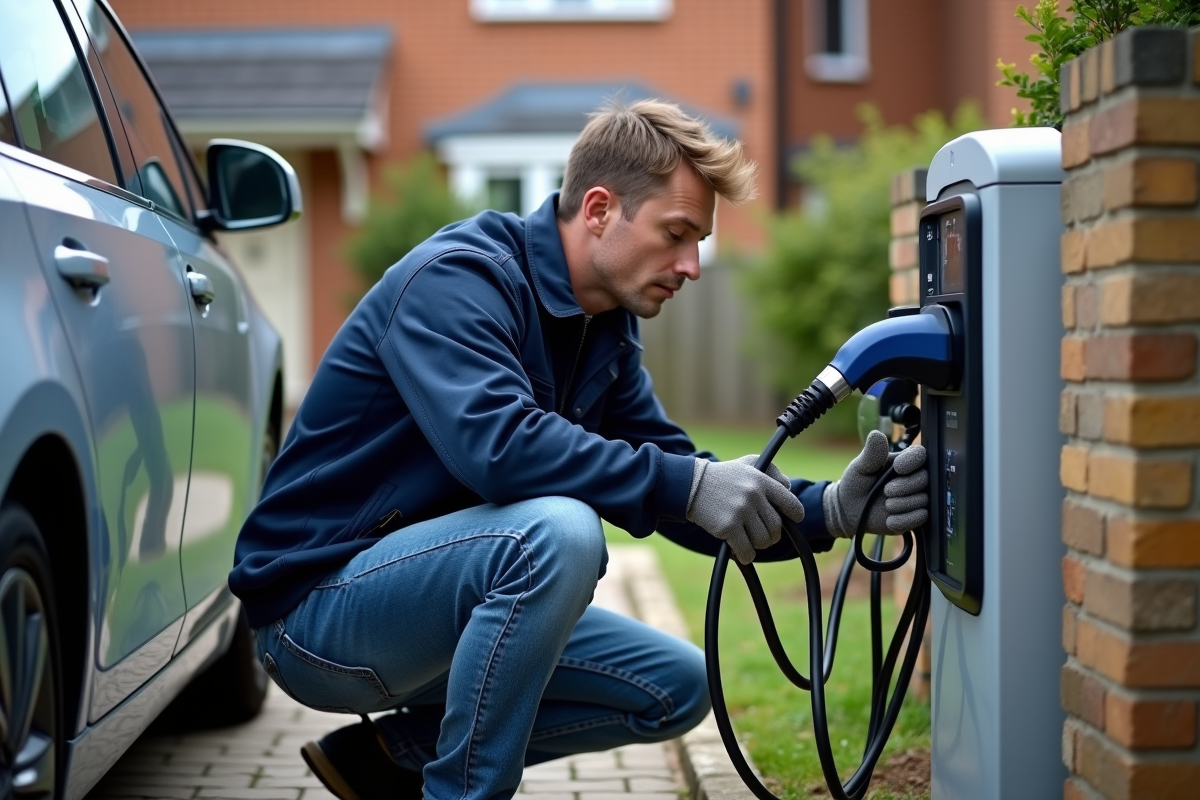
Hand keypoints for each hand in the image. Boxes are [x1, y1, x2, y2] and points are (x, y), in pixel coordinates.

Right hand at [686, 455, 804, 564]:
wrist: (691, 485)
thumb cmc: (722, 476)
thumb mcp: (748, 463)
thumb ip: (772, 471)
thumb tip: (788, 487)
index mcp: (762, 480)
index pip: (791, 504)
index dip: (795, 516)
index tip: (792, 520)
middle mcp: (753, 495)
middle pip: (776, 527)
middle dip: (771, 535)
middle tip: (761, 534)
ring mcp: (740, 511)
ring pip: (763, 540)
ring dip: (758, 545)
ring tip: (748, 540)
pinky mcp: (727, 526)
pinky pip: (747, 551)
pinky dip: (746, 555)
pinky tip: (740, 551)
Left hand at [823, 430, 927, 536]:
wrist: (849, 509)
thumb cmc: (857, 482)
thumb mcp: (861, 466)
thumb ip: (871, 452)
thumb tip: (876, 434)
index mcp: (905, 461)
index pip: (921, 455)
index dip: (912, 461)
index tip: (898, 468)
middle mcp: (915, 478)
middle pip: (924, 479)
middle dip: (903, 487)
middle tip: (885, 491)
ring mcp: (917, 498)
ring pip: (923, 500)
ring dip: (900, 505)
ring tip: (885, 505)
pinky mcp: (916, 516)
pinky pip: (919, 518)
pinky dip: (901, 520)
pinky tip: (888, 519)